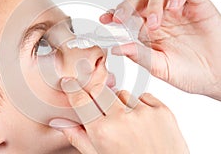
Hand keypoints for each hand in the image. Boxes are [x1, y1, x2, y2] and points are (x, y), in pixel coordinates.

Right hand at [49, 78, 188, 153]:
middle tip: (100, 105)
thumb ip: (77, 137)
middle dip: (96, 94)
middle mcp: (121, 119)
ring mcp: (143, 113)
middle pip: (99, 90)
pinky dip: (140, 105)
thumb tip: (58, 121)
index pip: (80, 100)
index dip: (72, 88)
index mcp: (102, 132)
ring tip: (127, 122)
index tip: (69, 82)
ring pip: (122, 93)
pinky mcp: (162, 110)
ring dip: (120, 103)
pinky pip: (143, 96)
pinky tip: (142, 122)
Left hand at [100, 0, 220, 101]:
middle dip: (127, 7)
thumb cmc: (189, 74)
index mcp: (148, 33)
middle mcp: (160, 19)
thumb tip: (115, 48)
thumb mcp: (160, 67)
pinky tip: (175, 8)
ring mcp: (178, 11)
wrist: (219, 77)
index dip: (115, 15)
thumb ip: (139, 56)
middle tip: (121, 19)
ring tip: (155, 24)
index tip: (105, 20)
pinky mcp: (197, 5)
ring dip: (153, 5)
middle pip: (139, 1)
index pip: (127, 17)